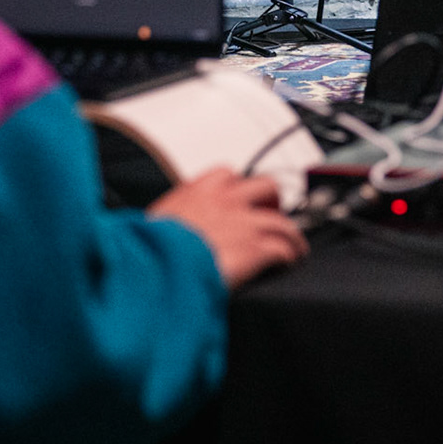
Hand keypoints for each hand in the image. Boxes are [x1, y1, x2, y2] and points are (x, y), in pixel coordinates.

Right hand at [148, 167, 308, 289]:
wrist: (154, 267)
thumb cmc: (147, 252)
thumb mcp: (153, 225)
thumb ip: (170, 222)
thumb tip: (167, 234)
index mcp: (195, 192)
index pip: (226, 175)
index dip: (240, 188)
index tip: (243, 197)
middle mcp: (224, 201)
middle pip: (265, 186)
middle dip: (273, 201)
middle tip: (273, 215)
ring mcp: (243, 223)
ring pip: (282, 221)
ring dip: (291, 234)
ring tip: (295, 246)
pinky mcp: (255, 248)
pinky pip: (283, 247)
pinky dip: (290, 254)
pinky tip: (290, 261)